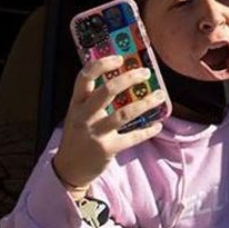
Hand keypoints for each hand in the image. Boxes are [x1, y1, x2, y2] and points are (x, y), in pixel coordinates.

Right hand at [51, 55, 166, 194]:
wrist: (69, 169)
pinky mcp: (106, 149)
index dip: (102, 64)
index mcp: (76, 104)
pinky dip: (147, 131)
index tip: (120, 58)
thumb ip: (94, 98)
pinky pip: (131, 137)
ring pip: (124, 114)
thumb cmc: (79, 134)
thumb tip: (124, 76)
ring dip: (145, 103)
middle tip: (146, 72)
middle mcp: (84, 117)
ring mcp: (95, 134)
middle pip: (107, 91)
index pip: (84, 77)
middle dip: (129, 79)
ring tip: (160, 95)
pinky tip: (157, 125)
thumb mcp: (79, 114)